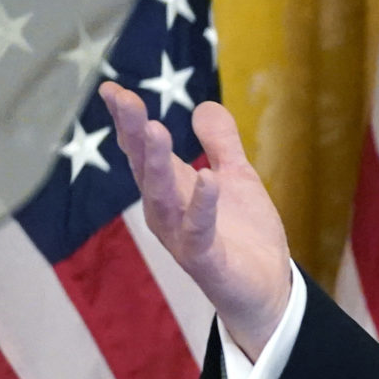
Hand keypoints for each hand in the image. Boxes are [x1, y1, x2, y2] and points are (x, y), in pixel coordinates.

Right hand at [99, 83, 292, 357]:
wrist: (267, 289)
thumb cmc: (243, 235)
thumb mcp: (236, 179)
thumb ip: (220, 145)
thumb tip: (204, 106)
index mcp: (172, 189)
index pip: (142, 151)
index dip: (127, 121)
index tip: (111, 89)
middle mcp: (167, 212)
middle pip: (144, 168)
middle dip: (133, 133)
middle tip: (124, 99)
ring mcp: (182, 237)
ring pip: (162, 197)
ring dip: (156, 163)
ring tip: (154, 128)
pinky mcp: (206, 260)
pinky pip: (198, 231)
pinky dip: (202, 204)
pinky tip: (208, 177)